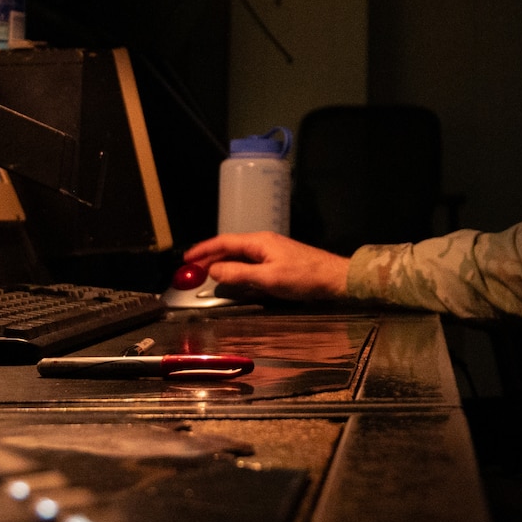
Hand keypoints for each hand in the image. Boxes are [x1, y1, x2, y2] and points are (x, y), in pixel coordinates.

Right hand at [183, 232, 349, 301]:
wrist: (335, 278)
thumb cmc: (304, 277)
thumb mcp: (269, 279)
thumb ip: (239, 274)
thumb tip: (212, 270)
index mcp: (259, 242)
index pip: (224, 242)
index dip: (203, 250)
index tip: (186, 259)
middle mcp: (263, 242)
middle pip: (229, 248)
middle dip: (208, 258)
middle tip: (190, 271)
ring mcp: (271, 251)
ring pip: (239, 255)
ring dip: (221, 264)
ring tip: (204, 274)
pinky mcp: (277, 261)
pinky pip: (249, 262)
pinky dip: (235, 269)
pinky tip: (231, 278)